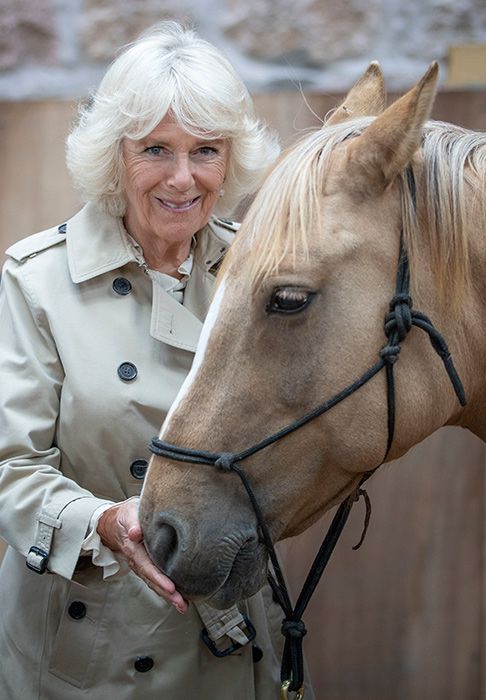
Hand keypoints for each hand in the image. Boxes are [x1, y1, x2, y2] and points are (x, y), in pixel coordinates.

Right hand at [97, 498, 187, 612]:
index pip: (146, 566)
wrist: (116, 522)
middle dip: (166, 593)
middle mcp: (137, 561)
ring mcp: (142, 566)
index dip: (158, 578)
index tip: (171, 588)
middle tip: (181, 603)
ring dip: (168, 596)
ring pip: (154, 584)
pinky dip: (166, 591)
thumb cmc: (126, 516)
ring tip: (183, 606)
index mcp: (133, 548)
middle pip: (152, 580)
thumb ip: (132, 523)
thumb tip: (136, 532)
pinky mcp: (147, 566)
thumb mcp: (128, 514)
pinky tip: (179, 597)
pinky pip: (156, 581)